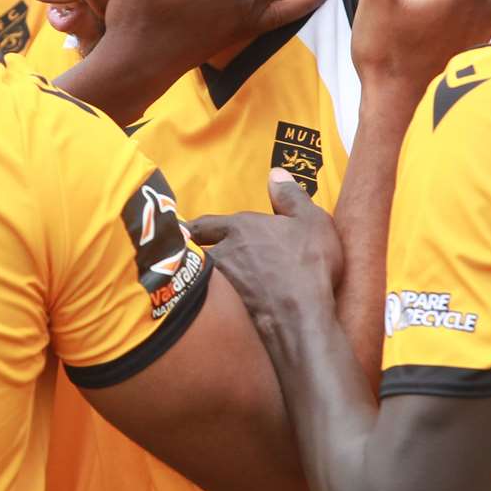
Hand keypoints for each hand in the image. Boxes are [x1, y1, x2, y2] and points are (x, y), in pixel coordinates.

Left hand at [189, 169, 343, 324]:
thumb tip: (274, 173)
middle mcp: (224, 253)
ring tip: (197, 284)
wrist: (300, 316)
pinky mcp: (226, 314)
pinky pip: (212, 305)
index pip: (206, 224)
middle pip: (195, 253)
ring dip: (198, 279)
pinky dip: (212, 305)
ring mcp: (222, 285)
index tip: (182, 230)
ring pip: (201, 280)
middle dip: (188, 253)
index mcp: (241, 228)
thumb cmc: (307, 262)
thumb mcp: (311, 220)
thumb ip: (291, 196)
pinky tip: (217, 312)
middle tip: (179, 255)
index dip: (194, 227)